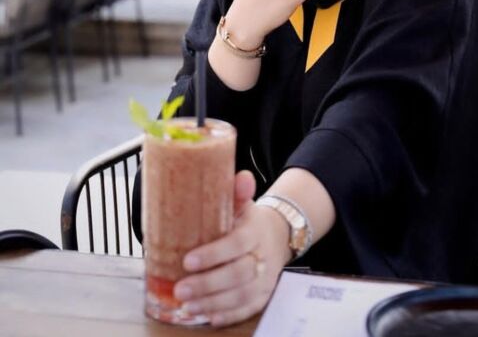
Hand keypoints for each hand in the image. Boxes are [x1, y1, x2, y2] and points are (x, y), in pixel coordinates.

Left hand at [174, 169, 290, 328]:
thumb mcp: (243, 204)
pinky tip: (209, 318)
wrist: (277, 235)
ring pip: (241, 295)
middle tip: (181, 289)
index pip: (236, 243)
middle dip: (208, 284)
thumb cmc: (248, 221)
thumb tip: (242, 177)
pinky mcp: (264, 295)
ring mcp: (265, 278)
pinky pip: (248, 309)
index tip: (188, 261)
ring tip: (188, 306)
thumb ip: (238, 193)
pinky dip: (229, 316)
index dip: (213, 254)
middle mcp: (262, 256)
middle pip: (238, 274)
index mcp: (254, 230)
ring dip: (213, 303)